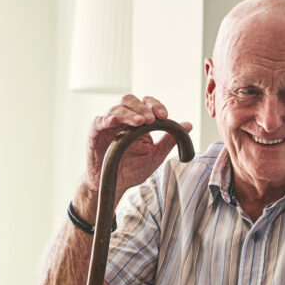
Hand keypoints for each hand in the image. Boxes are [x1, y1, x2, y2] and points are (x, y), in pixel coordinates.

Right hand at [76, 95, 192, 216]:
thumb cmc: (132, 169)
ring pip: (116, 108)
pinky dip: (108, 119)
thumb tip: (188, 125)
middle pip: (130, 100)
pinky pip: (99, 121)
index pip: (146, 104)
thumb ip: (170, 140)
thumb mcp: (155, 155)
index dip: (155, 105)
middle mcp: (122, 119)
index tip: (164, 115)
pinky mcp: (95, 134)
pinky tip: (116, 123)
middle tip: (152, 118)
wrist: (114, 185)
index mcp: (137, 122)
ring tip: (141, 122)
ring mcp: (108, 125)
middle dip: (143, 107)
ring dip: (129, 113)